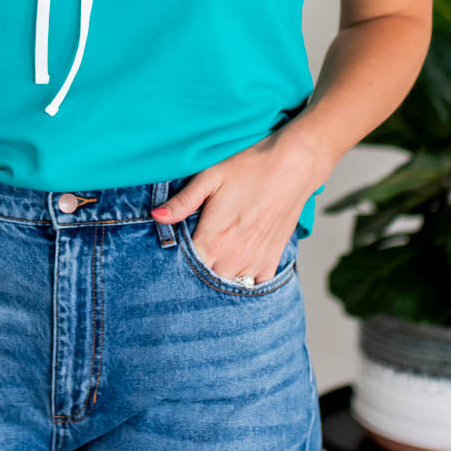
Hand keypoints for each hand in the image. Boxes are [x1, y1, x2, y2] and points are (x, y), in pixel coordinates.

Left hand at [149, 129, 325, 282]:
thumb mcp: (210, 177)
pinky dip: (244, 279)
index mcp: (214, 239)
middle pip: (206, 280)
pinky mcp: (272, 260)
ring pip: (229, 284)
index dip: (176, 263)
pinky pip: (254, 284)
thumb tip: (156, 216)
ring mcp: (255, 262)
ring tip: (214, 258)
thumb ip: (183, 202)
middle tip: (193, 254)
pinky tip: (237, 264)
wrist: (294, 166)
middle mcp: (234, 257)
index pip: (186, 268)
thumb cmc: (250, 167)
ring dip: (220, 275)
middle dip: (196, 271)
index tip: (171, 255)